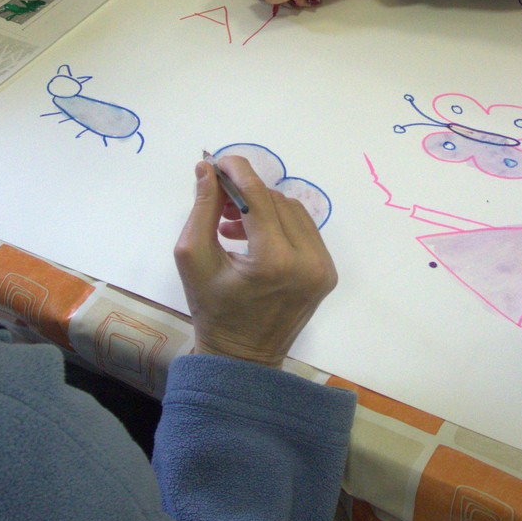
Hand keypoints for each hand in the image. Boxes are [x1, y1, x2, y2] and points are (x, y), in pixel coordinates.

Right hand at [173, 156, 337, 365]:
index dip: (237, 172)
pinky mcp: (327, 272)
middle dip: (246, 194)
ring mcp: (323, 268)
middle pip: (276, 202)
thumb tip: (207, 169)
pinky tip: (254, 237)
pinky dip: (279, 224)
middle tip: (218, 202)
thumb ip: (202, 210)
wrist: (243, 359)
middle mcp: (307, 262)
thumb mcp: (194, 259)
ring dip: (263, 208)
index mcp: (273, 262)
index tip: (218, 161)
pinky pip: (305, 230)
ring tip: (232, 223)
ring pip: (294, 211)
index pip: (258, 198)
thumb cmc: (213, 311)